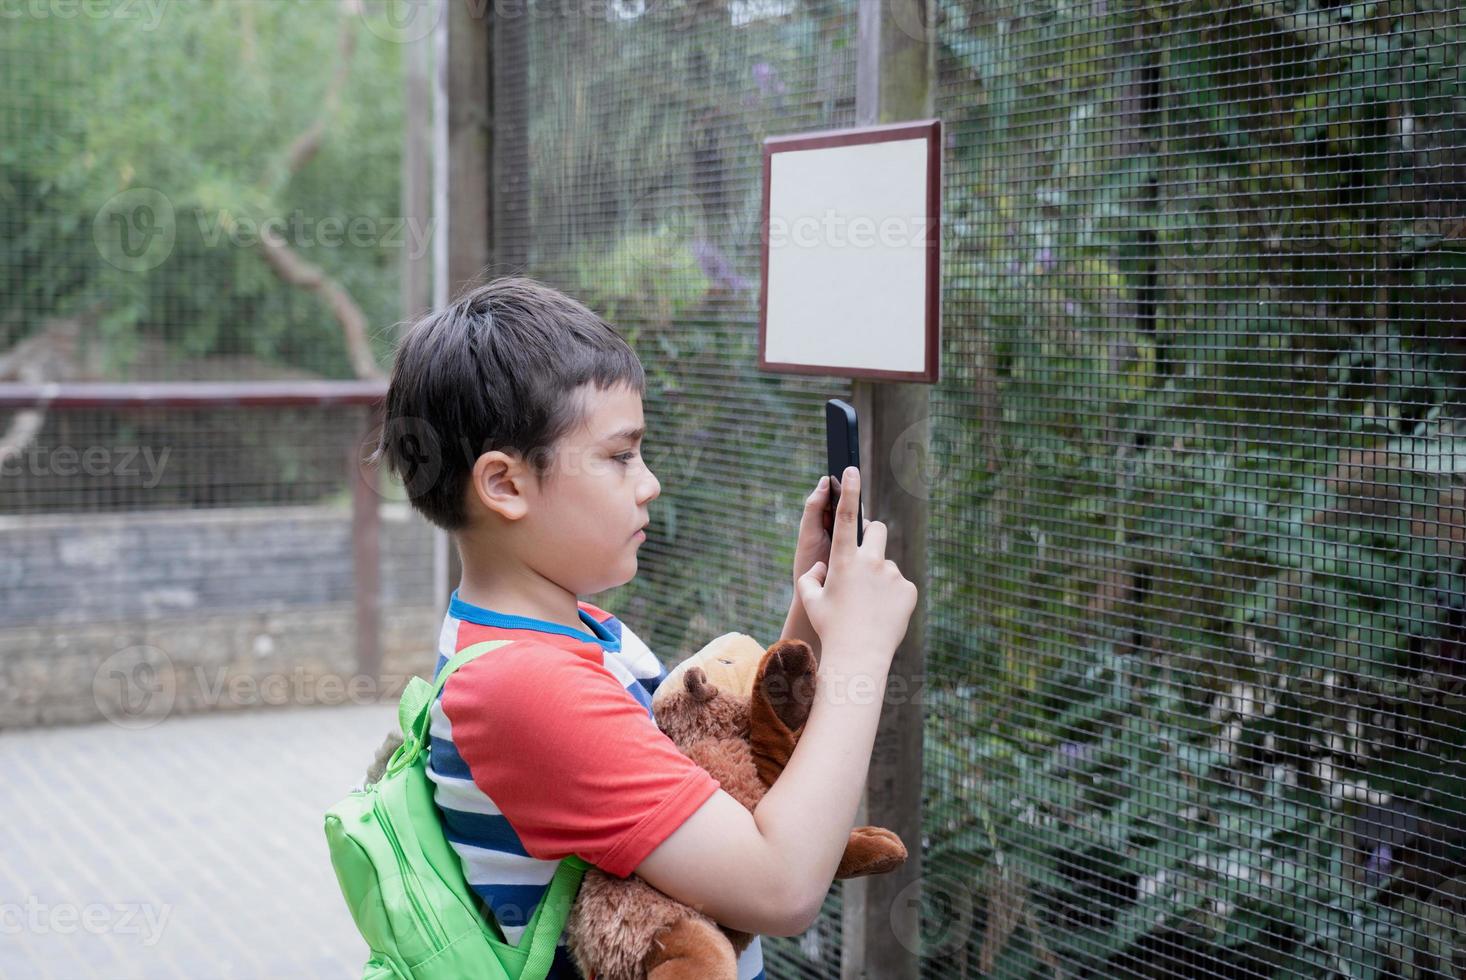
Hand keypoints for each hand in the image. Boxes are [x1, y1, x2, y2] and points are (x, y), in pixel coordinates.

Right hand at [795, 466, 916, 663]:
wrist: (859, 655)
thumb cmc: (830, 627)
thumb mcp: (810, 601)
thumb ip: (810, 578)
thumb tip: (819, 568)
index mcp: (843, 560)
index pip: (848, 516)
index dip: (850, 490)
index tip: (853, 469)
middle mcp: (870, 561)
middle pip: (877, 530)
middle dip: (872, 537)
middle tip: (863, 561)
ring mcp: (892, 574)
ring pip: (887, 564)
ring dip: (879, 576)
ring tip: (870, 606)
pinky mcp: (909, 589)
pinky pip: (900, 584)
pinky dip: (892, 595)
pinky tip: (883, 614)